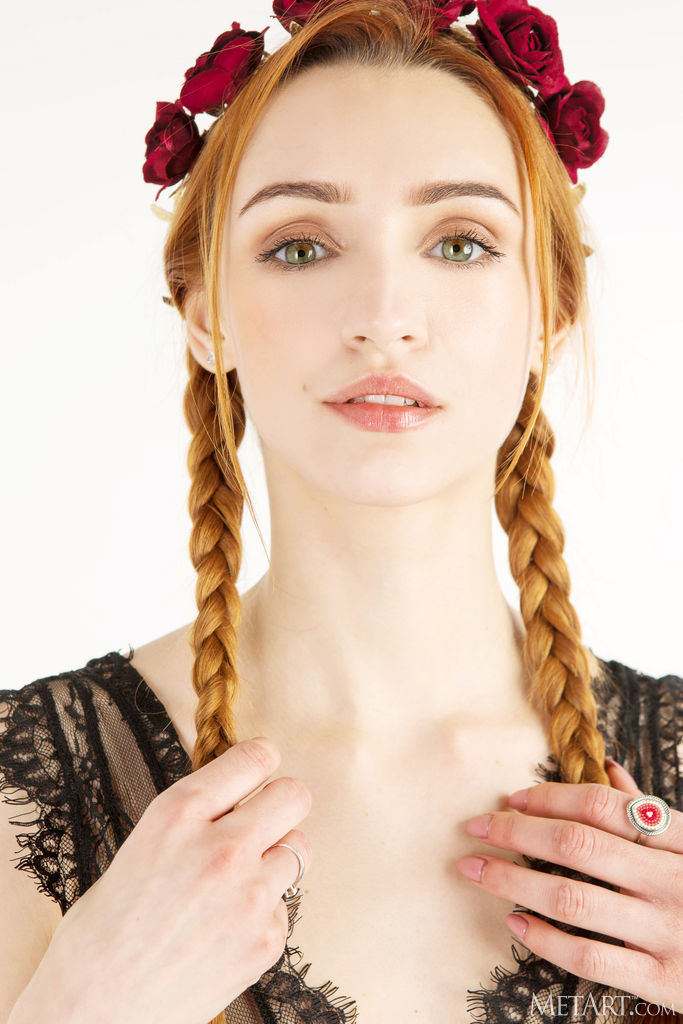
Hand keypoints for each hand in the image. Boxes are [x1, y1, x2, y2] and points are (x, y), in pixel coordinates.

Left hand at [455, 762, 682, 1012]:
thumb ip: (654, 812)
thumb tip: (607, 768)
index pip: (604, 805)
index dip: (551, 796)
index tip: (513, 799)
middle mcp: (673, 881)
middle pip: (578, 845)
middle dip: (516, 832)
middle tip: (476, 826)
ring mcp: (669, 932)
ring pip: (573, 899)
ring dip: (513, 880)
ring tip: (475, 868)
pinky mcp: (665, 982)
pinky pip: (590, 959)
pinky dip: (545, 940)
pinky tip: (515, 923)